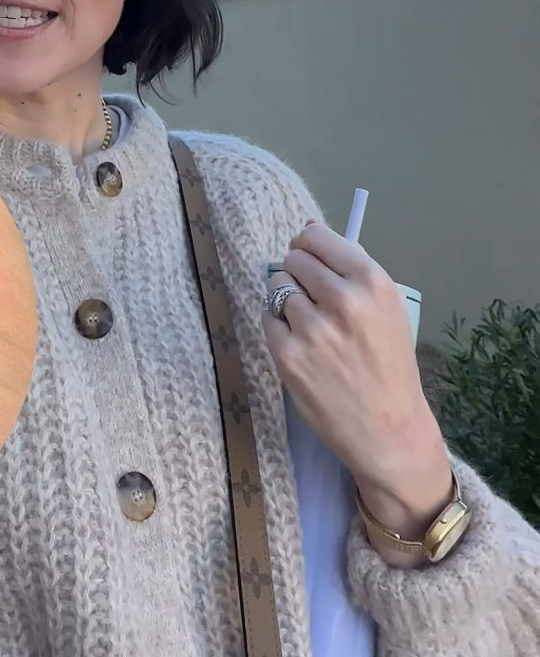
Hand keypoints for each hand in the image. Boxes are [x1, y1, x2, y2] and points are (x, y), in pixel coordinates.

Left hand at [265, 220, 449, 515]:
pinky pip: (267, 318)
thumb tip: (308, 228)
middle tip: (311, 297)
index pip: (318, 237)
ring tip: (309, 325)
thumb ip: (349, 269)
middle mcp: (342, 300)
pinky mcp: (288, 355)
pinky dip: (278, 326)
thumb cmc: (390, 365)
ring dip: (286, 300)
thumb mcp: (387, 308)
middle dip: (297, 273)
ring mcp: (312, 329)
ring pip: (277, 287)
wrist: (388, 428)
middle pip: (293, 260)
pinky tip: (300, 344)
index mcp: (372, 282)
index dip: (308, 245)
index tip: (308, 256)